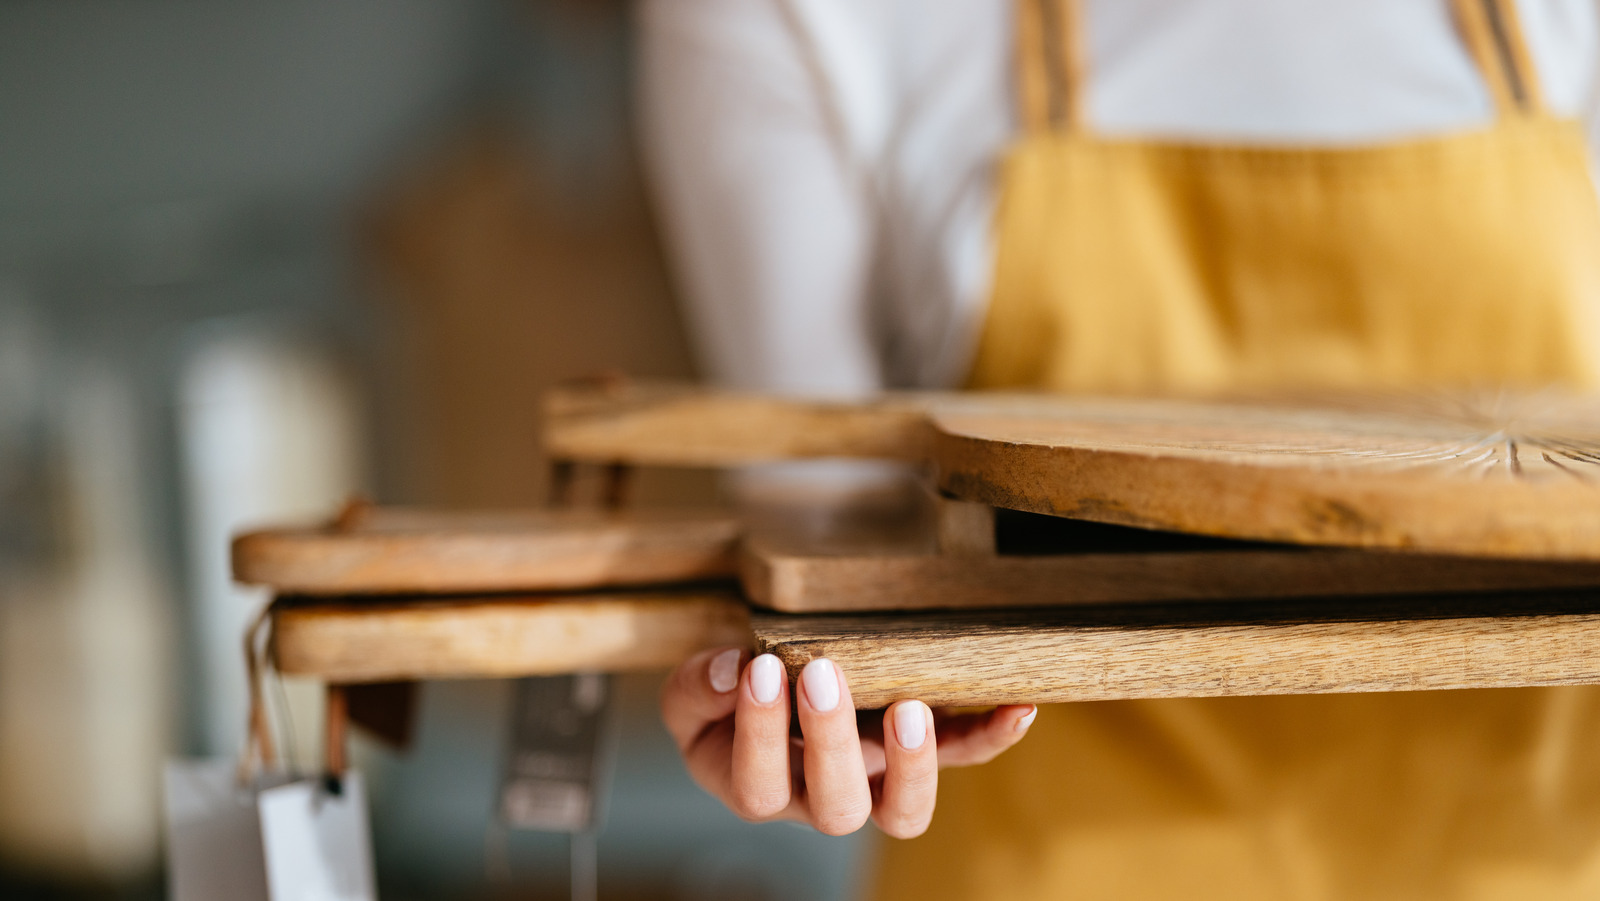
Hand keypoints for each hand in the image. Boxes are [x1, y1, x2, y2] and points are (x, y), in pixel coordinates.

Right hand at [662, 647, 1037, 837]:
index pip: (758, 783)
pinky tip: (1017, 708)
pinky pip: (963, 757)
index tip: (759, 669)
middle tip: (821, 674)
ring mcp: (875, 782)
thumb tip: (730, 670)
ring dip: (913, 764)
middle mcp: (820, 799)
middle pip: (836, 806)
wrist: (769, 691)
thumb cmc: (728, 702)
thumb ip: (697, 688)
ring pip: (903, 811)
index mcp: (758, 789)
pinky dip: (991, 738)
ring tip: (910, 709)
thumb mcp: (692, 696)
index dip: (760, 732)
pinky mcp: (919, 755)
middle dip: (831, 740)